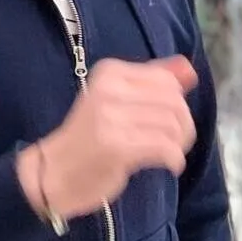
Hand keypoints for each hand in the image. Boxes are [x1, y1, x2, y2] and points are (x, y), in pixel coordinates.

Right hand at [26, 55, 197, 219]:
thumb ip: (151, 82)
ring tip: (168, 153)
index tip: (167, 119)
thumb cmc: (88, 137)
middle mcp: (108, 90)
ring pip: (173, 125)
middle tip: (174, 140)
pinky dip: (175, 159)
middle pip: (174, 102)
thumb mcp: (116, 100)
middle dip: (183, 125)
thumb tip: (188, 68)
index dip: (177, 101)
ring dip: (179, 144)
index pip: (165, 79)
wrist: (53, 172)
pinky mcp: (117, 146)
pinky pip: (166, 148)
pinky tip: (168, 164)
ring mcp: (111, 118)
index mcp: (109, 73)